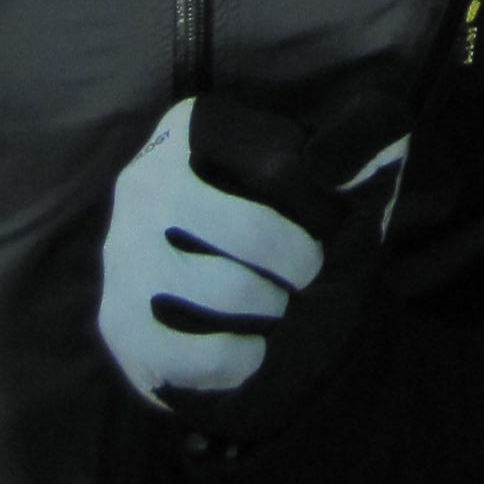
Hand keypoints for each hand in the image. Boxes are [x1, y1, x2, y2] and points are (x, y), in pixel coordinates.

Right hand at [96, 91, 406, 432]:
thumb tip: (330, 162)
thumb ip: (365, 136)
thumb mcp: (345, 172)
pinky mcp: (118, 321)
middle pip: (252, 231)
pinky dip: (239, 358)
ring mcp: (123, 251)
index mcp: (192, 125)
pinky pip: (191, 351)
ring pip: (227, 291)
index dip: (322, 206)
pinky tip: (250, 350)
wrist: (261, 314)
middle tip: (307, 276)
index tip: (328, 222)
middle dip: (300, 265)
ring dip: (272, 310)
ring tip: (276, 307)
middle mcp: (144, 178)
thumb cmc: (301, 227)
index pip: (280, 162)